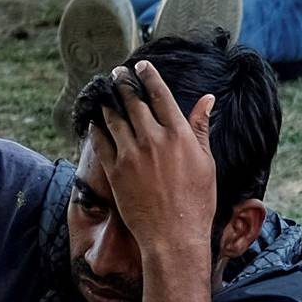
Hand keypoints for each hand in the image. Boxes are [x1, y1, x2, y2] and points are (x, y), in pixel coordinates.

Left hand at [91, 59, 218, 260]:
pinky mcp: (115, 170)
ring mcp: (131, 154)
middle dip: (124, 83)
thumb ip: (201, 128)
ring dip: (108, 102)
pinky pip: (101, 141)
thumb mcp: (206, 162)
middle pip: (133, 101)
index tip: (142, 66)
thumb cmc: (197, 202)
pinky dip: (96, 127)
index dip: (150, 76)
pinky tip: (94, 121)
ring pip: (114, 117)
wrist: (174, 236)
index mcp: (178, 135)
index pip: (160, 95)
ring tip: (104, 94)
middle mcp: (153, 139)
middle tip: (117, 74)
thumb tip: (207, 100)